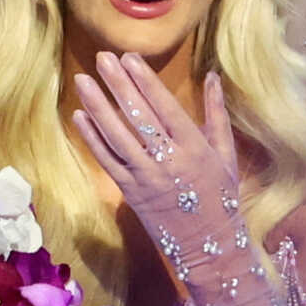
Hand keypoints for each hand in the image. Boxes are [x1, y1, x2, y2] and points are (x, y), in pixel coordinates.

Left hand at [69, 52, 247, 263]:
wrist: (209, 247)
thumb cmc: (221, 197)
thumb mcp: (226, 154)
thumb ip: (217, 114)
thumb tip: (212, 77)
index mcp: (195, 148)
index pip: (165, 107)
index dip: (145, 81)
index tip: (129, 58)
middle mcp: (169, 161)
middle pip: (139, 117)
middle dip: (118, 85)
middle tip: (102, 58)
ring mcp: (146, 178)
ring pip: (117, 137)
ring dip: (98, 107)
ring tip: (84, 80)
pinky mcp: (131, 193)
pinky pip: (108, 161)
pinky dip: (92, 138)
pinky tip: (79, 116)